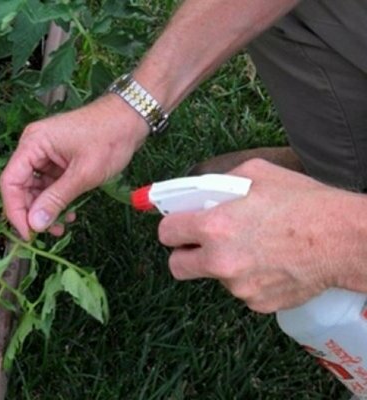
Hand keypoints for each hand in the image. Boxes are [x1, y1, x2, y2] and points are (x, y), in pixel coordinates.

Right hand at [0, 94, 148, 239]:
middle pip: (20, 187)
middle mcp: (33, 147)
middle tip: (49, 233)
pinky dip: (56, 200)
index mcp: (33, 144)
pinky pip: (49, 184)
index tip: (28, 233)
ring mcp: (45, 153)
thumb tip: (35, 224)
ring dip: (46, 209)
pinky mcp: (57, 159)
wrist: (130, 118)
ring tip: (62, 226)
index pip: (10, 182)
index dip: (15, 211)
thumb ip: (56, 199)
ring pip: (35, 189)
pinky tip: (69, 213)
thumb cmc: (109, 139)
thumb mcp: (83, 174)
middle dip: (32, 212)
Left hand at [158, 159, 366, 312]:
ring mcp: (238, 287)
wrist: (344, 239)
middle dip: (184, 254)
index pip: (166, 233)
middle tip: (201, 244)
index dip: (171, 227)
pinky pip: (241, 291)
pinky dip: (249, 279)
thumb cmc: (303, 202)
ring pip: (213, 278)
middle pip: (176, 267)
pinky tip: (270, 263)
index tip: (178, 226)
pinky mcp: (257, 304)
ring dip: (222, 265)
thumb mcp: (256, 174)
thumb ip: (219, 183)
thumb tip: (201, 191)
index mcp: (214, 226)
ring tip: (253, 248)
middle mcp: (220, 261)